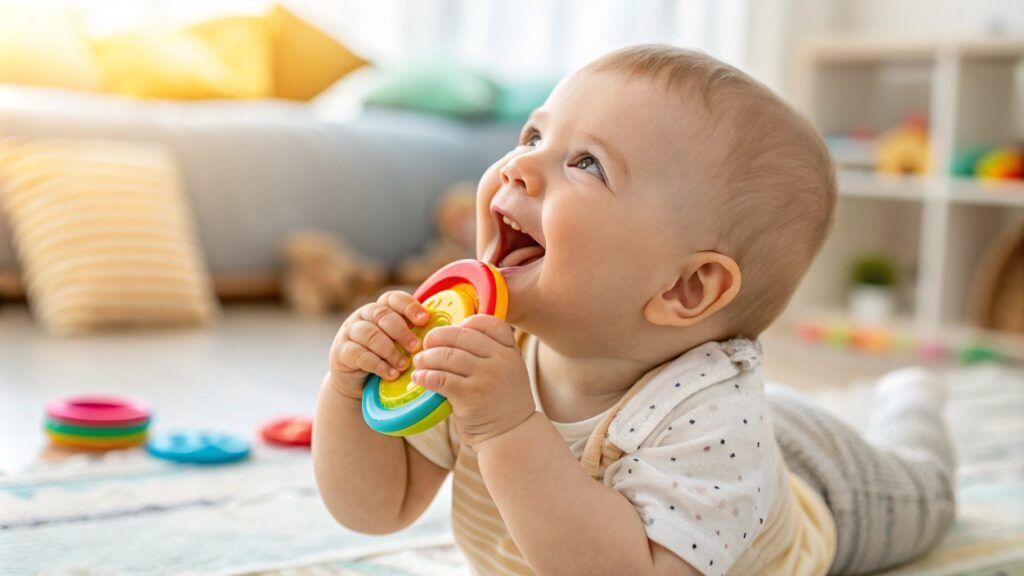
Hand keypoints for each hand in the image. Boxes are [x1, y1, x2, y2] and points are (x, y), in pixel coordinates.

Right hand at [328, 290, 430, 400]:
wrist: (359, 382)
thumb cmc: (387, 358)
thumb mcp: (401, 344)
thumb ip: (415, 334)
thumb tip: (444, 332)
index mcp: (381, 308)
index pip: (393, 298)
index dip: (409, 306)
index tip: (424, 320)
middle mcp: (363, 316)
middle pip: (382, 315)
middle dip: (401, 331)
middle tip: (416, 347)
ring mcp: (349, 332)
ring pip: (369, 334)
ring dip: (389, 350)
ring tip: (403, 365)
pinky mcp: (341, 351)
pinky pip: (358, 354)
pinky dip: (377, 364)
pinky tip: (391, 374)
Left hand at [411, 315, 534, 446]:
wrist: (512, 435)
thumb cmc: (503, 402)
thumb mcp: (509, 371)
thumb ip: (491, 354)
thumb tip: (453, 338)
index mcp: (510, 351)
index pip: (487, 323)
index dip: (466, 322)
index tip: (452, 331)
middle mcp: (500, 360)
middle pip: (461, 335)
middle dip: (437, 337)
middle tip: (425, 344)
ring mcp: (486, 377)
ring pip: (447, 355)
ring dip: (426, 357)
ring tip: (418, 362)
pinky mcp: (470, 395)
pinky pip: (440, 378)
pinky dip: (426, 376)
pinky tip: (419, 378)